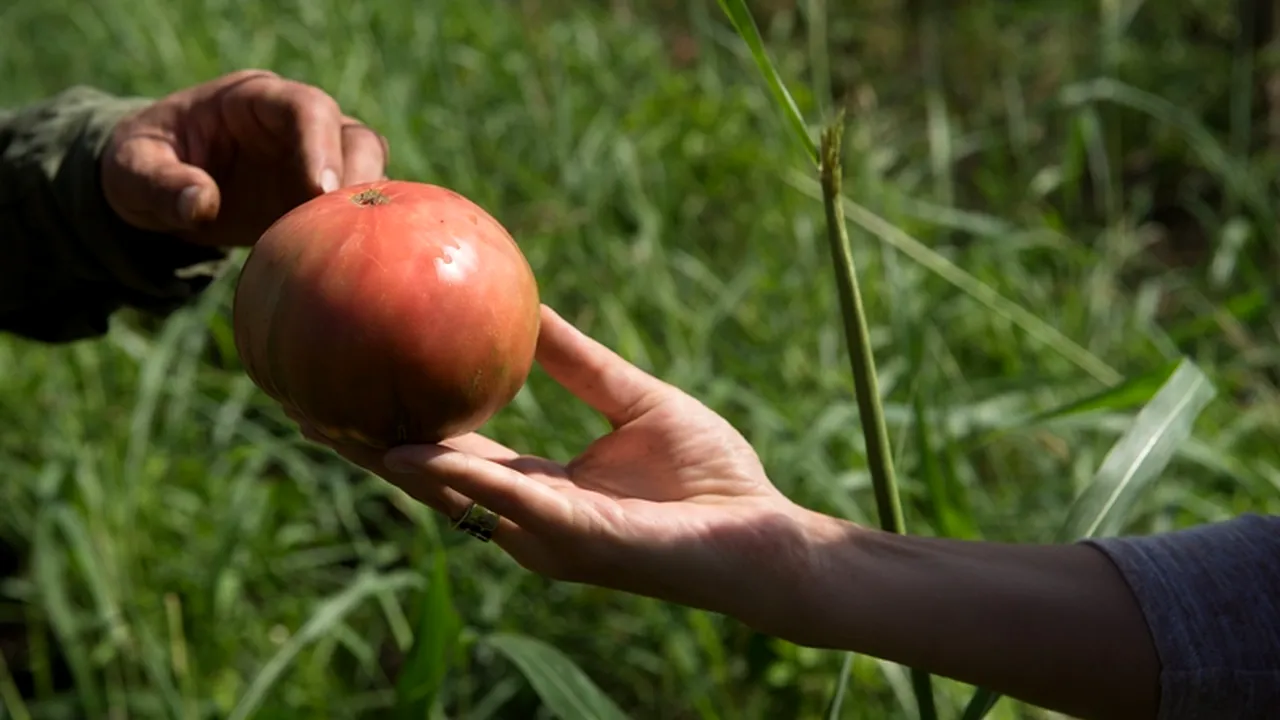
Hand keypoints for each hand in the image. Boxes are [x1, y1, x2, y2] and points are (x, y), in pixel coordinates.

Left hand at [101, 69, 388, 246]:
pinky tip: (343, 265)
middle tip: (346, 228)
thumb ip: (160, 184)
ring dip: (366, 211)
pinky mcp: (321, 201)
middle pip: (355, 138)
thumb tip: (200, 204)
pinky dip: (358, 234)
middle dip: (359, 180)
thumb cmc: (141, 165)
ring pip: (370, 173)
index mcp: (253, 100)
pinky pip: (358, 211)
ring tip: (346, 251)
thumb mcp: (130, 170)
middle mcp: (296, 125)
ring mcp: (316, 162)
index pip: (306, 108)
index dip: (321, 145)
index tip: (321, 192)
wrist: (158, 189)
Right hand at [298, 305, 818, 627]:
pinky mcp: (572, 538)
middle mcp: (526, 518)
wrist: (760, 535)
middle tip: (303, 403)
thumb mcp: (633, 400)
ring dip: (386, 462)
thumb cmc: (712, 478)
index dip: (398, 427)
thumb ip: (579, 363)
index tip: (351, 386)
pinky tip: (407, 452)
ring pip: (449, 495)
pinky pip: (506, 499)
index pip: (451, 456)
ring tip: (328, 422)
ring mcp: (542, 534)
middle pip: (428, 480)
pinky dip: (455, 474)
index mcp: (539, 488)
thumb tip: (532, 306)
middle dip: (365, 447)